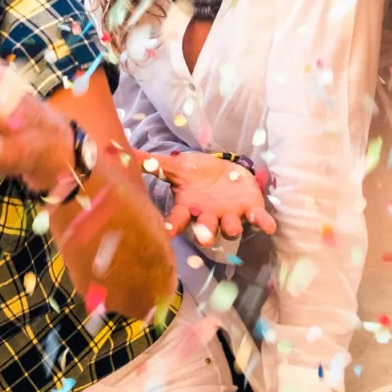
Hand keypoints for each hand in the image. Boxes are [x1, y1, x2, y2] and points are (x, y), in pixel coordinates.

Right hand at [154, 151, 275, 242]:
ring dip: (231, 227)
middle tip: (204, 237)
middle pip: (205, 230)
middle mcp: (208, 217)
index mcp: (189, 208)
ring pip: (230, 227)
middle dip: (205, 234)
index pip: (178, 221)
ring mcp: (230, 215)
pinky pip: (257, 219)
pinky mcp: (250, 209)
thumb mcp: (176, 166)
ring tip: (230, 225)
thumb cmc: (198, 173)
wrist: (225, 171)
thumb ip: (152, 164)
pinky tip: (269, 225)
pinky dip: (263, 222)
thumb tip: (122, 154)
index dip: (172, 227)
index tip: (166, 233)